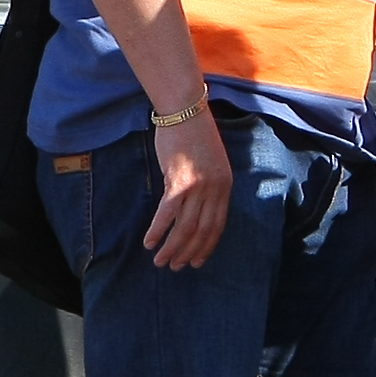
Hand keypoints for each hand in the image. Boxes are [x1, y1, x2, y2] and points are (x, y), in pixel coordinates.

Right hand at [142, 109, 232, 270]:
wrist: (185, 110)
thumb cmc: (194, 134)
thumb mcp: (211, 162)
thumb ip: (209, 185)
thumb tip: (196, 208)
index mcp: (225, 185)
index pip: (218, 225)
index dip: (207, 246)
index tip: (197, 260)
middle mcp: (215, 189)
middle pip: (202, 230)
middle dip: (188, 252)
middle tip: (176, 266)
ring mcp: (198, 186)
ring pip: (185, 227)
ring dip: (172, 247)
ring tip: (161, 261)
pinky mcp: (179, 181)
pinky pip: (168, 213)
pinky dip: (158, 230)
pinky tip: (149, 242)